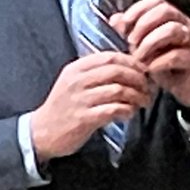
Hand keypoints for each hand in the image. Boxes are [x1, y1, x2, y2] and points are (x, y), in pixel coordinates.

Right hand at [30, 52, 151, 162]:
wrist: (41, 132)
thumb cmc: (62, 107)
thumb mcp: (73, 83)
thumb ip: (94, 73)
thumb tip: (126, 67)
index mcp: (76, 69)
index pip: (110, 57)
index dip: (132, 63)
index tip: (143, 72)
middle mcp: (77, 81)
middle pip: (117, 71)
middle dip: (138, 79)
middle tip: (148, 88)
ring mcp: (80, 100)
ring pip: (118, 90)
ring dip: (137, 96)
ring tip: (143, 102)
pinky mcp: (83, 119)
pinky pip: (113, 110)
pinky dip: (127, 110)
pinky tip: (129, 114)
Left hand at [110, 0, 189, 106]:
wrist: (188, 88)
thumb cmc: (166, 64)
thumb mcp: (145, 47)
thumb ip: (132, 32)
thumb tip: (115, 19)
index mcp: (173, 18)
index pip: (156, 2)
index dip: (138, 9)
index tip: (123, 25)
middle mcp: (186, 25)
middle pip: (166, 11)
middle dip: (143, 24)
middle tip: (130, 42)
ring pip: (173, 30)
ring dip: (150, 43)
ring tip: (139, 57)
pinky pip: (178, 55)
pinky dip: (159, 62)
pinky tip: (149, 69)